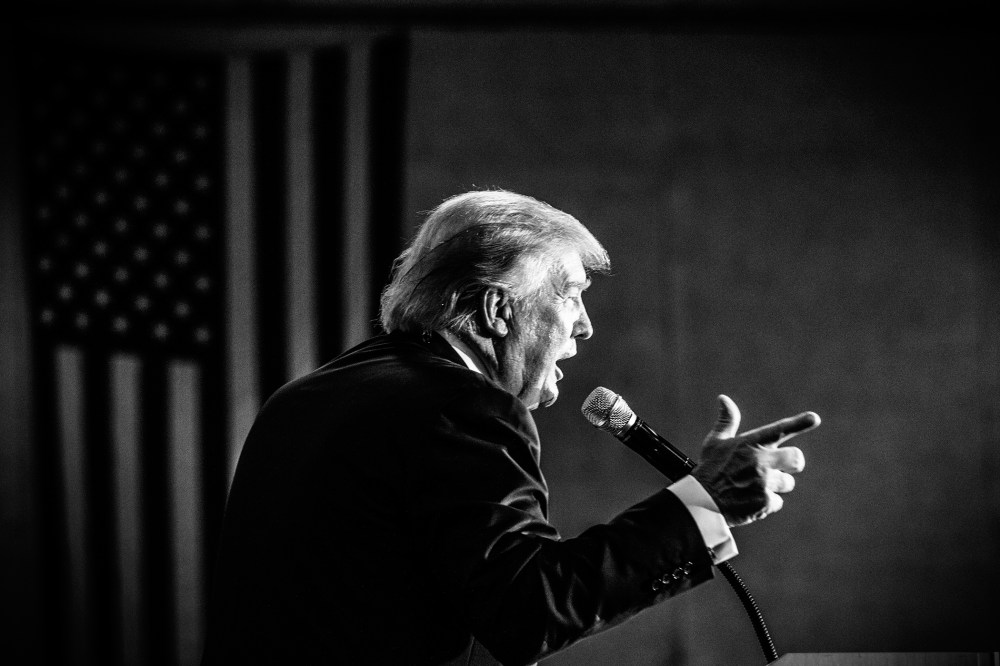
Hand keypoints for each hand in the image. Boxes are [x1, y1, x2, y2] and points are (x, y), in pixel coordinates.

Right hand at [691, 395, 819, 526]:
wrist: (700, 502)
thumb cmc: (709, 469)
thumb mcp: (715, 442)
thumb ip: (727, 421)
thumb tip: (724, 398)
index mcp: (750, 443)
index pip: (779, 429)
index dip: (799, 423)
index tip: (814, 418)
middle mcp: (760, 460)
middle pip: (796, 459)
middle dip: (790, 464)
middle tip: (775, 468)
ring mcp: (763, 482)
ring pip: (787, 483)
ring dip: (774, 486)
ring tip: (753, 488)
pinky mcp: (764, 502)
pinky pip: (776, 502)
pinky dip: (765, 504)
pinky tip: (749, 501)